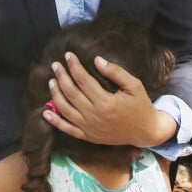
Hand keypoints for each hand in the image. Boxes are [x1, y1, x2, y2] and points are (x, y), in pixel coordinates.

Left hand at [43, 52, 176, 147]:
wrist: (145, 131)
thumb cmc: (140, 106)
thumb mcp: (134, 85)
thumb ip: (116, 72)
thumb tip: (97, 60)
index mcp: (106, 102)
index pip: (83, 80)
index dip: (74, 66)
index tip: (68, 55)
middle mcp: (94, 116)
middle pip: (71, 92)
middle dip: (61, 76)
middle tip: (55, 65)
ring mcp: (89, 128)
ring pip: (66, 109)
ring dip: (56, 94)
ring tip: (51, 81)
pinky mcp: (88, 136)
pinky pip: (67, 129)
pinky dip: (55, 121)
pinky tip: (45, 112)